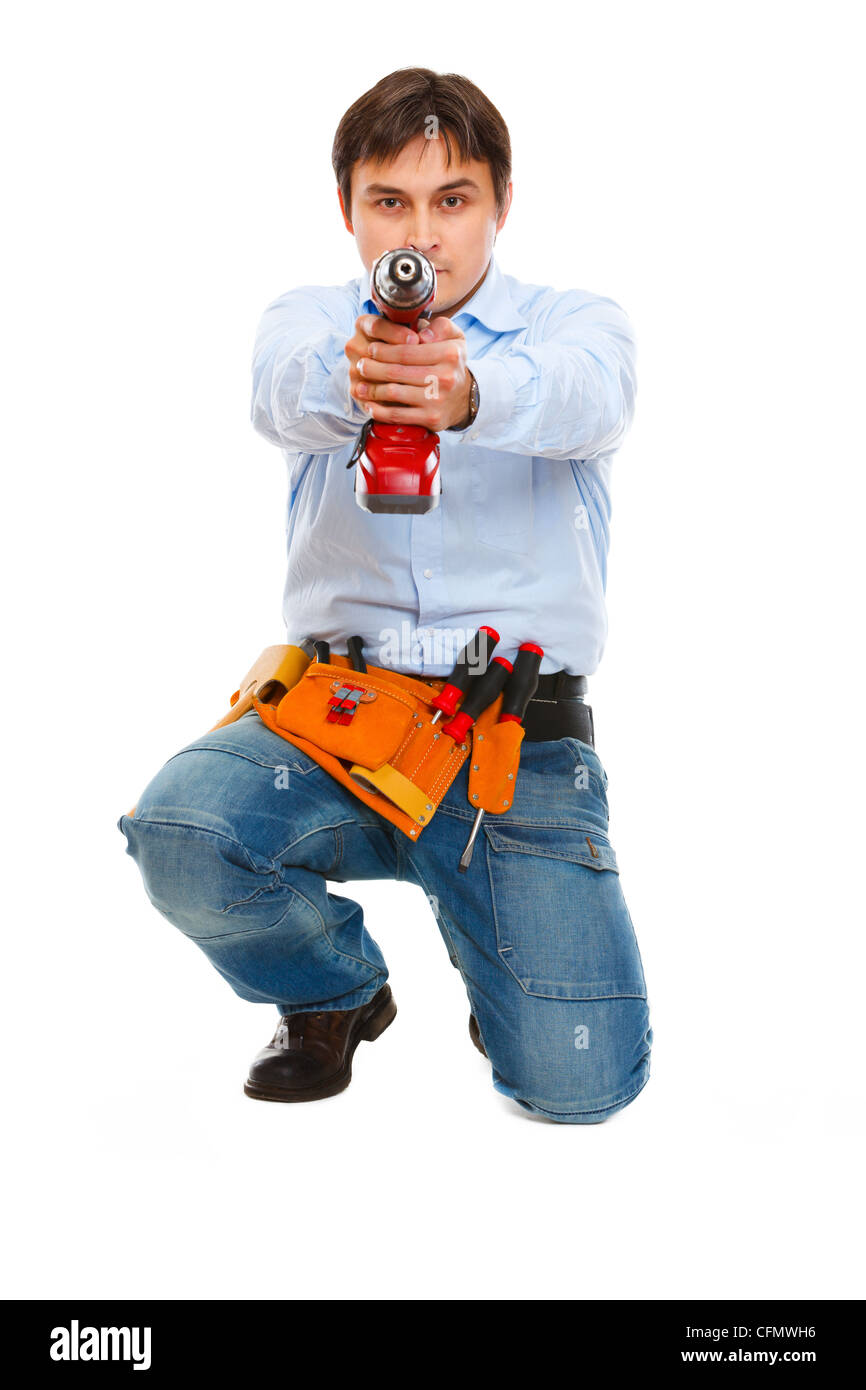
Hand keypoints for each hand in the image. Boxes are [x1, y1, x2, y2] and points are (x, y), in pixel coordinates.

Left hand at [346, 313, 471, 430]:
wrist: (464, 398)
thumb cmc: (451, 363)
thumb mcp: (454, 337)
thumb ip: (440, 326)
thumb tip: (420, 332)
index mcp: (449, 353)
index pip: (407, 351)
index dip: (384, 350)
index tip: (370, 349)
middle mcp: (446, 377)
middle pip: (398, 372)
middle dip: (373, 368)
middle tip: (360, 365)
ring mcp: (438, 400)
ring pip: (395, 393)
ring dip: (372, 390)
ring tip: (360, 385)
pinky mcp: (431, 419)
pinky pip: (399, 415)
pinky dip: (380, 411)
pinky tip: (370, 406)